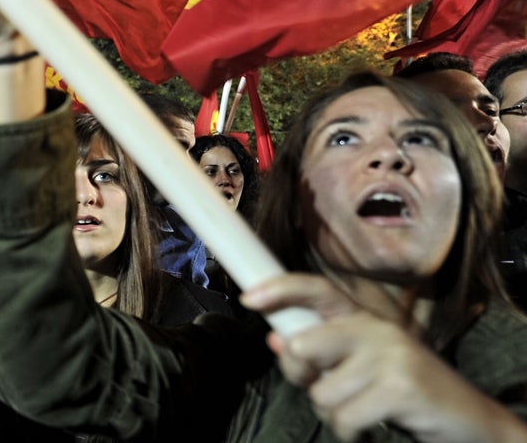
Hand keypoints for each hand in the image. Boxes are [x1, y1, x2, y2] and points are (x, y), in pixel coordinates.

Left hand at [242, 274, 526, 441]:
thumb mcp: (361, 367)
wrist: (468, 421)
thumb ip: (321, 352)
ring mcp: (390, 355)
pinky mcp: (401, 387)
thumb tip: (275, 338)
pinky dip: (353, 432)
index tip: (249, 298)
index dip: (281, 289)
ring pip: (322, 393)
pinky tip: (377, 425)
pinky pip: (345, 419)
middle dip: (302, 377)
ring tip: (365, 410)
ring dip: (336, 414)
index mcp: (363, 318)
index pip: (317, 289)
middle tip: (328, 389)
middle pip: (303, 346)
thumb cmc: (403, 393)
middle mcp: (376, 328)